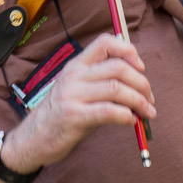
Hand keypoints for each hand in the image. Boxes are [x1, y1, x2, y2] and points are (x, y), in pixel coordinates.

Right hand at [3, 33, 155, 170]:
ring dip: (140, 101)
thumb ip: (101, 83)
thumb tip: (138, 82)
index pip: (105, 42)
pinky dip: (127, 116)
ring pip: (117, 89)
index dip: (128, 51)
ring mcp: (72, 95)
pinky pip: (108, 111)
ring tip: (148, 113)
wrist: (32, 140)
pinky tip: (132, 121)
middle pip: (118, 67)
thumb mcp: (77, 91)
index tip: (141, 67)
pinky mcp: (73, 116)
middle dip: (142, 83)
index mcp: (76, 65)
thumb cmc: (61, 116)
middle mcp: (73, 76)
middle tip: (150, 99)